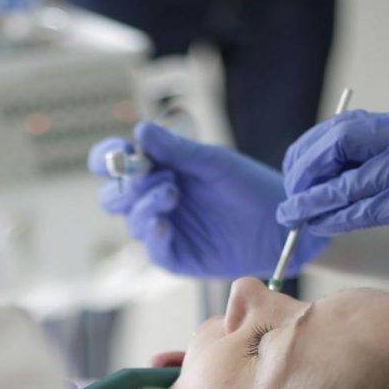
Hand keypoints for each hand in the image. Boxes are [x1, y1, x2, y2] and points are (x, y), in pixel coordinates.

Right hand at [88, 122, 324, 278]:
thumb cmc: (248, 185)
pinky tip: (162, 223)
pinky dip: (153, 233)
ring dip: (144, 204)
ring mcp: (164, 230)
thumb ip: (176, 149)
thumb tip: (139, 131)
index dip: (107, 158)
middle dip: (124, 186)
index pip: (116, 165)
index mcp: (159, 172)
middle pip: (112, 197)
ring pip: (131, 221)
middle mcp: (155, 201)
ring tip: (171, 193)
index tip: (117, 154)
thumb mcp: (211, 162)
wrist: (280, 221)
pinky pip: (152, 248)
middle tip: (150, 174)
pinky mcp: (176, 256)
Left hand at [275, 111, 388, 327]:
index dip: (312, 147)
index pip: (346, 124)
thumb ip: (371, 165)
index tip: (293, 170)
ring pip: (345, 181)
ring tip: (289, 216)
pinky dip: (331, 218)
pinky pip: (360, 208)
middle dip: (306, 169)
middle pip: (340, 142)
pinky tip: (315, 227)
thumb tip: (314, 174)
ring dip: (310, 201)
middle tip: (290, 193)